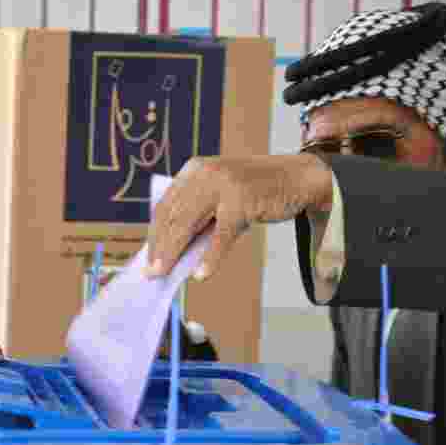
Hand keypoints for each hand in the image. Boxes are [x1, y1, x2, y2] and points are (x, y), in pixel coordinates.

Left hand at [144, 154, 331, 280]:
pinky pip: (221, 235)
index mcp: (195, 169)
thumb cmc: (256, 192)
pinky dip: (210, 257)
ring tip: (163, 274)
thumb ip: (200, 217)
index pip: (165, 204)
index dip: (154, 233)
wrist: (298, 178)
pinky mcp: (242, 200)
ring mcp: (223, 185)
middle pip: (172, 216)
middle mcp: (204, 173)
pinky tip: (201, 275)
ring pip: (188, 225)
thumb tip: (174, 253)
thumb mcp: (222, 197)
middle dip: (159, 247)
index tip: (147, 256)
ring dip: (173, 253)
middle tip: (150, 272)